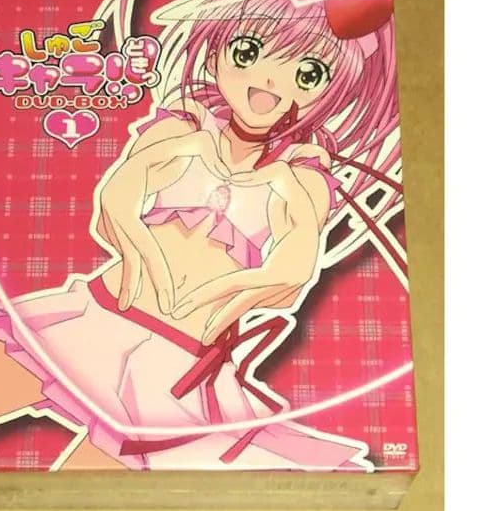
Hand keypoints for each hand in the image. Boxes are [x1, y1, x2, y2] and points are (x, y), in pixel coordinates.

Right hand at [98, 130, 230, 314]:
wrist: (124, 153)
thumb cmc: (152, 151)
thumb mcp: (169, 147)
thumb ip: (192, 146)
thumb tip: (216, 152)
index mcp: (123, 207)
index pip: (144, 248)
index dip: (157, 275)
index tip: (167, 299)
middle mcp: (112, 217)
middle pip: (132, 258)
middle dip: (142, 285)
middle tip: (161, 310)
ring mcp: (107, 222)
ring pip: (126, 255)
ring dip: (131, 279)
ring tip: (129, 303)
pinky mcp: (108, 224)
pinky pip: (124, 249)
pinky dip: (129, 268)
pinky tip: (129, 286)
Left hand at [172, 161, 321, 343]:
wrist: (322, 227)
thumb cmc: (302, 205)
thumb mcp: (292, 188)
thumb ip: (277, 177)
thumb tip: (249, 172)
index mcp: (281, 269)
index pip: (238, 285)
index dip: (211, 295)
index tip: (188, 304)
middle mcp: (286, 286)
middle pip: (244, 306)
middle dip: (219, 321)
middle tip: (198, 338)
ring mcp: (289, 294)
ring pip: (252, 308)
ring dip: (229, 318)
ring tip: (206, 332)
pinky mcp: (289, 297)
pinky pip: (260, 304)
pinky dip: (242, 310)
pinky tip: (227, 317)